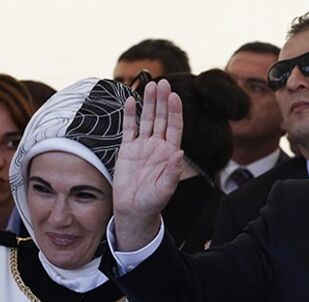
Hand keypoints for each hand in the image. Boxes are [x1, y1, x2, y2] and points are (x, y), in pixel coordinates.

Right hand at [113, 79, 183, 250]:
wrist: (133, 210)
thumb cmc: (153, 202)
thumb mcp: (165, 189)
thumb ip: (172, 172)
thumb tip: (179, 154)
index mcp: (170, 154)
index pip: (174, 128)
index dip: (175, 112)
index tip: (174, 96)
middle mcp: (158, 147)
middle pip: (161, 119)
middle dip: (162, 101)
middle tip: (163, 83)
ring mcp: (143, 146)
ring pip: (146, 120)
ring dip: (148, 103)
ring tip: (150, 85)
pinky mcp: (127, 150)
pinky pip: (129, 129)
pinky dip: (129, 115)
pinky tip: (131, 101)